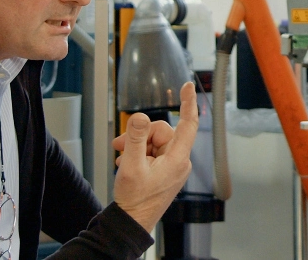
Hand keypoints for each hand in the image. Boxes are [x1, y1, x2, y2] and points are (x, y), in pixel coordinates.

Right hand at [111, 81, 197, 231]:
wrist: (132, 222)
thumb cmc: (135, 199)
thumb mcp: (130, 165)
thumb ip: (135, 138)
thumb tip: (139, 116)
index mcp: (177, 158)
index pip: (188, 123)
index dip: (188, 103)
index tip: (188, 85)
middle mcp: (179, 161)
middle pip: (161, 131)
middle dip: (139, 134)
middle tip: (119, 145)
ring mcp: (172, 166)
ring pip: (153, 141)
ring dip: (136, 146)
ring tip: (121, 159)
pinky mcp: (165, 171)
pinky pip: (152, 152)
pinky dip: (138, 154)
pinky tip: (126, 164)